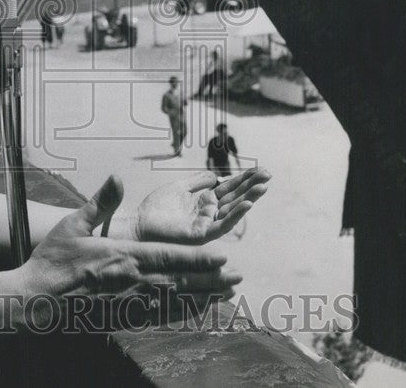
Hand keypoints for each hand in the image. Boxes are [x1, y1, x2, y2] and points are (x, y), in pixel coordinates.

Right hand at [18, 176, 239, 322]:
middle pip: (181, 281)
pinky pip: (160, 317)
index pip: (169, 258)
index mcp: (124, 258)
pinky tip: (195, 311)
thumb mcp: (74, 224)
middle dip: (212, 280)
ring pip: (175, 301)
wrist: (36, 301)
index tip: (224, 257)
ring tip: (227, 295)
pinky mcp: (123, 318)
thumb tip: (117, 177)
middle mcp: (132, 283)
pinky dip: (182, 313)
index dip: (199, 259)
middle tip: (238, 278)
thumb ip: (100, 201)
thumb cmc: (54, 260)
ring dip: (203, 297)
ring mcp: (129, 304)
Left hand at [131, 167, 269, 244]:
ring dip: (249, 198)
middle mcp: (209, 214)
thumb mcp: (178, 189)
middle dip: (251, 186)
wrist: (136, 225)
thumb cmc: (154, 209)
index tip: (260, 169)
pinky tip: (247, 204)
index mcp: (204, 203)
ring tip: (264, 186)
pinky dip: (236, 214)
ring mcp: (206, 225)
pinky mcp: (201, 235)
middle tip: (269, 174)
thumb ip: (197, 182)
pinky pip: (222, 224)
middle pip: (235, 198)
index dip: (244, 179)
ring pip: (233, 210)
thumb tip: (216, 176)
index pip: (229, 189)